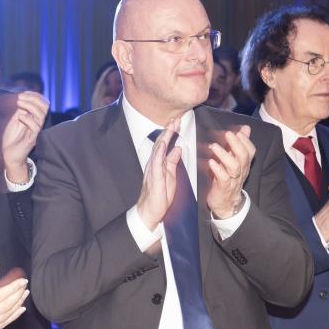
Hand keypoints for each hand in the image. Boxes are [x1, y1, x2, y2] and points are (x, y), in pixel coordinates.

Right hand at [0, 258, 28, 328]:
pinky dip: (13, 317)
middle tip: (25, 284)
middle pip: (5, 304)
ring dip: (17, 304)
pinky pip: (3, 324)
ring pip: (6, 314)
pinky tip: (20, 310)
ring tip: (25, 294)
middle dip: (17, 293)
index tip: (21, 281)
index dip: (12, 288)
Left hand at [1, 91, 48, 182]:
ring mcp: (36, 131)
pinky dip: (28, 119)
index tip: (24, 93)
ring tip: (19, 103)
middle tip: (20, 97)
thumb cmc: (12, 138)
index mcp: (35, 118)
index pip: (43, 103)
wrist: (9, 154)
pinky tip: (20, 116)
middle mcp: (38, 123)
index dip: (35, 96)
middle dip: (33, 99)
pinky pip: (35, 127)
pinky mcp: (33, 139)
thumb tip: (24, 99)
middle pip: (44, 107)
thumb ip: (21, 110)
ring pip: (41, 115)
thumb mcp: (15, 120)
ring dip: (29, 106)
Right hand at [135, 116, 182, 232]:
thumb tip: (178, 148)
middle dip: (169, 130)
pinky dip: (160, 152)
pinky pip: (156, 163)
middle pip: (162, 143)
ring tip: (171, 125)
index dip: (171, 132)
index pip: (165, 144)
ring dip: (165, 136)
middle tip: (176, 117)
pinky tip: (163, 144)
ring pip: (158, 149)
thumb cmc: (160, 196)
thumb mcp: (171, 176)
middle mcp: (154, 164)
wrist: (149, 211)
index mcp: (160, 163)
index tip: (178, 121)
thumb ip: (173, 162)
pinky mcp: (154, 178)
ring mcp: (153, 170)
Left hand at [204, 125, 255, 218]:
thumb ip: (239, 145)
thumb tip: (245, 128)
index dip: (246, 141)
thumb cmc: (228, 179)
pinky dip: (217, 169)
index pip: (250, 151)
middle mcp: (241, 171)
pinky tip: (210, 162)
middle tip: (228, 134)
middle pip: (243, 156)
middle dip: (236, 144)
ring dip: (224, 155)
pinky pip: (223, 178)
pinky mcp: (223, 187)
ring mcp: (233, 179)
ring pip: (234, 166)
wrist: (226, 204)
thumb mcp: (234, 161)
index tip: (238, 132)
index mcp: (244, 164)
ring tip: (214, 146)